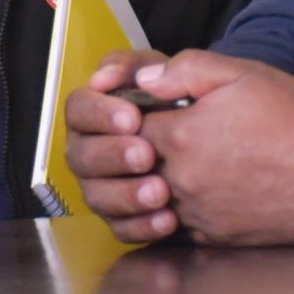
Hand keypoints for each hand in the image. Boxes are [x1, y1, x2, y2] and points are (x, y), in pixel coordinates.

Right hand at [62, 50, 175, 242]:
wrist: (216, 134)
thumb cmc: (183, 96)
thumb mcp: (169, 69)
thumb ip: (140, 65)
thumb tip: (106, 77)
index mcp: (95, 109)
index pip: (78, 109)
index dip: (99, 115)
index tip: (133, 118)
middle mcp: (90, 149)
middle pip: (81, 156)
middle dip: (113, 156)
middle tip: (146, 155)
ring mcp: (102, 186)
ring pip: (97, 196)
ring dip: (126, 195)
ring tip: (160, 192)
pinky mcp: (121, 217)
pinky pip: (120, 228)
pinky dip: (142, 226)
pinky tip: (168, 220)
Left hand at [92, 51, 293, 246]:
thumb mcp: (240, 73)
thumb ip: (183, 70)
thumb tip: (142, 79)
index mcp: (180, 138)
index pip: (123, 129)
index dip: (125, 116)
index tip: (138, 108)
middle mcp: (181, 183)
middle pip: (131, 168)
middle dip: (132, 152)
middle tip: (148, 136)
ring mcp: (199, 216)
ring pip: (150, 201)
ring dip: (151, 183)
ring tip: (173, 162)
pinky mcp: (217, 239)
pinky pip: (177, 226)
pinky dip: (176, 209)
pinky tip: (198, 188)